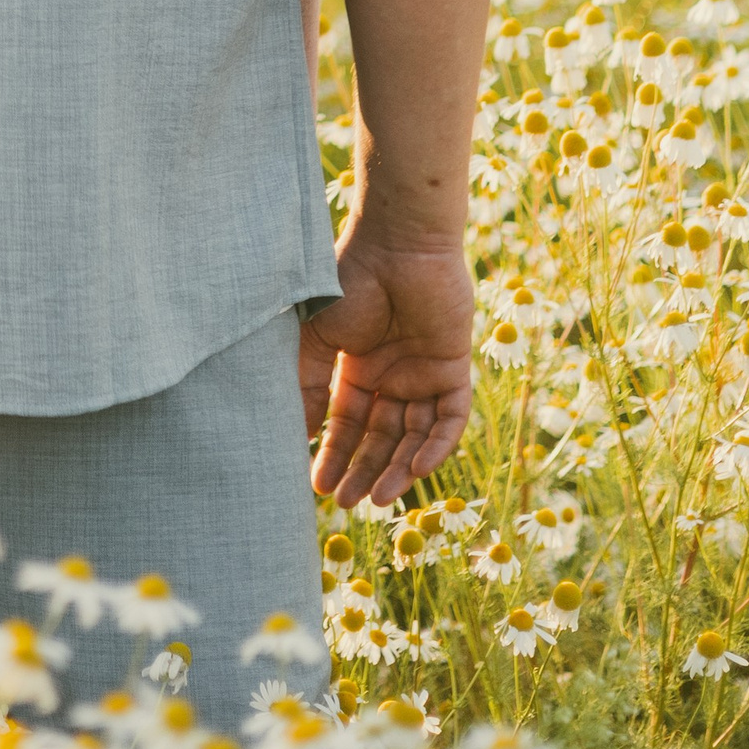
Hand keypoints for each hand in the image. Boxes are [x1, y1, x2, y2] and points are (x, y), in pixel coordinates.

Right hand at [300, 239, 475, 507]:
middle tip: (346, 504)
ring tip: (377, 500)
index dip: (333, 454)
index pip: (346, 423)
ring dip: (397, 469)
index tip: (317, 486)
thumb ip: (308, 385)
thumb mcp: (317, 338)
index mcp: (357, 367)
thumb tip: (294, 434)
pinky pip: (449, 418)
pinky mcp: (453, 368)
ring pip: (414, 435)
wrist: (396, 244)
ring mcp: (424, 373)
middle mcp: (392, 375)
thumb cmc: (348, 282)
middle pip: (380, 437)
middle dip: (363, 471)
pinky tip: (415, 470)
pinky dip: (436, 446)